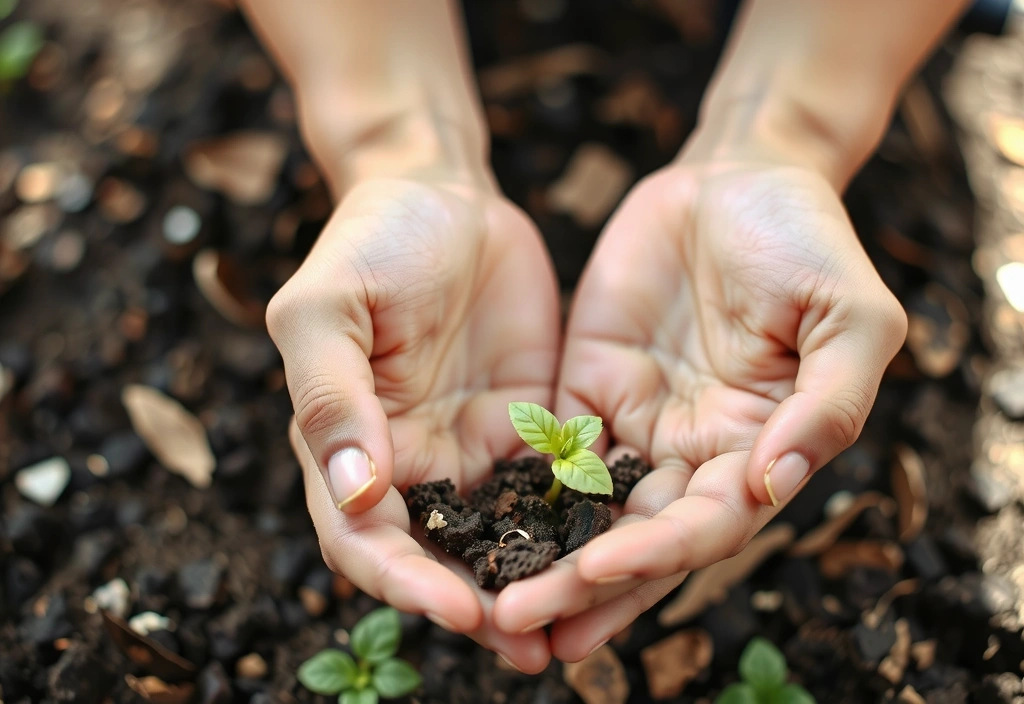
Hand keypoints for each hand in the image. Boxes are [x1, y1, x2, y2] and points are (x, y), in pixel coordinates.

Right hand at [269, 175, 559, 671]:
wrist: (443, 193)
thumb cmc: (370, 241)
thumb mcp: (329, 307)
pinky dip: (577, 528)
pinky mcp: (533, 428)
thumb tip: (352, 491)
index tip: (459, 609)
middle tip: (532, 647)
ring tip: (581, 629)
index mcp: (348, 447)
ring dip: (534, 586)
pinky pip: (556, 489)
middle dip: (480, 608)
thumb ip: (331, 395)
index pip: (365, 539)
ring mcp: (475, 449)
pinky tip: (619, 551)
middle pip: (438, 559)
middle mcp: (412, 464)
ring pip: (502, 538)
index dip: (406, 582)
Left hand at [492, 147, 906, 659]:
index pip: (706, 523)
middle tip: (521, 623)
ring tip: (493, 609)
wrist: (736, 176)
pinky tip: (476, 528)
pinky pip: (548, 452)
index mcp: (758, 449)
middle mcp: (694, 453)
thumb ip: (827, 402)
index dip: (657, 553)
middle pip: (636, 536)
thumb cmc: (807, 240)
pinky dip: (520, 495)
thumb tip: (773, 483)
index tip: (601, 569)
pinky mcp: (587, 390)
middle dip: (583, 582)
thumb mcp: (849, 315)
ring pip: (587, 510)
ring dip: (545, 560)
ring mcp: (636, 424)